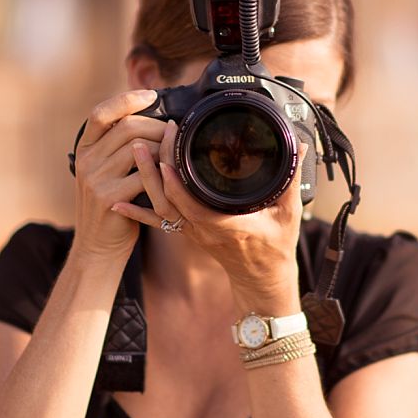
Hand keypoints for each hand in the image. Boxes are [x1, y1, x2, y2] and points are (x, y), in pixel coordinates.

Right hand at [70, 89, 167, 259]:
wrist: (99, 247)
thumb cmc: (113, 206)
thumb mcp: (107, 172)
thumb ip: (119, 148)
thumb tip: (152, 118)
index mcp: (85, 149)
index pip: (101, 113)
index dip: (126, 99)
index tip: (151, 95)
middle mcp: (86, 161)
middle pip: (127, 128)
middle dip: (158, 127)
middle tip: (176, 135)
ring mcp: (95, 179)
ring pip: (139, 149)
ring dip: (164, 150)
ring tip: (175, 156)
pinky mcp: (109, 198)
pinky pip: (144, 176)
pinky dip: (162, 174)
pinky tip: (172, 177)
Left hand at [111, 119, 306, 309]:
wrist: (262, 281)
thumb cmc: (276, 250)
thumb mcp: (289, 214)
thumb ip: (291, 179)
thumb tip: (298, 147)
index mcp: (225, 224)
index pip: (192, 202)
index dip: (175, 181)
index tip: (167, 154)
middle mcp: (203, 228)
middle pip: (169, 198)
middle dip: (156, 167)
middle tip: (149, 137)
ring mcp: (193, 232)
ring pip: (160, 206)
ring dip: (145, 179)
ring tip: (135, 150)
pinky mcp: (189, 232)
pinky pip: (159, 221)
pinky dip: (137, 211)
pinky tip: (118, 202)